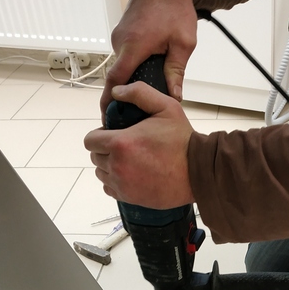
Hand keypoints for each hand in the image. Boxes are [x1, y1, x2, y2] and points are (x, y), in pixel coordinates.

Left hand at [86, 82, 194, 208]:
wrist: (198, 171)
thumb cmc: (182, 141)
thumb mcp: (166, 106)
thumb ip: (139, 93)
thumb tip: (116, 92)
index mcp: (121, 144)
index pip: (90, 140)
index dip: (99, 134)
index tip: (112, 133)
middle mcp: (118, 166)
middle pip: (95, 157)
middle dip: (105, 149)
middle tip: (124, 146)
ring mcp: (123, 184)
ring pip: (101, 173)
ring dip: (109, 165)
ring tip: (128, 160)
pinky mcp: (130, 197)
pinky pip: (110, 189)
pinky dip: (116, 182)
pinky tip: (130, 174)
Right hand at [100, 0, 197, 115]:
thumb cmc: (175, 8)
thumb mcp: (183, 44)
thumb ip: (176, 72)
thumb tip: (174, 96)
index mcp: (134, 45)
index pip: (116, 80)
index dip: (110, 100)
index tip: (108, 115)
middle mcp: (121, 41)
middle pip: (119, 75)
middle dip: (129, 91)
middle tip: (142, 106)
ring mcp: (119, 36)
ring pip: (123, 65)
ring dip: (134, 75)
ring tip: (152, 80)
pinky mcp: (121, 33)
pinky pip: (125, 55)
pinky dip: (134, 63)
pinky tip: (150, 65)